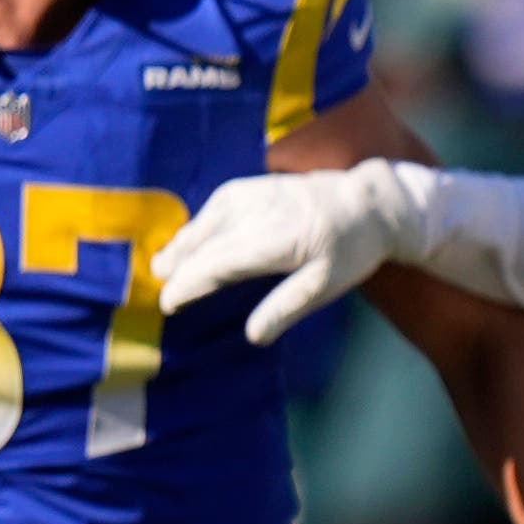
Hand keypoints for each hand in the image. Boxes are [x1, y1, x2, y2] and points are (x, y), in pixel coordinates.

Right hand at [157, 159, 440, 344]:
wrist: (366, 201)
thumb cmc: (350, 249)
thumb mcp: (326, 285)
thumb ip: (286, 307)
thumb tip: (253, 337)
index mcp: (275, 240)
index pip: (217, 264)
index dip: (188, 285)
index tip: (169, 304)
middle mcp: (256, 213)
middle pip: (204, 244)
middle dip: (178, 267)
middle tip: (157, 291)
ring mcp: (250, 195)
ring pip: (203, 224)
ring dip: (181, 245)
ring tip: (161, 268)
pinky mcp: (248, 186)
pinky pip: (213, 209)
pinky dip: (197, 227)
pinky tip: (188, 242)